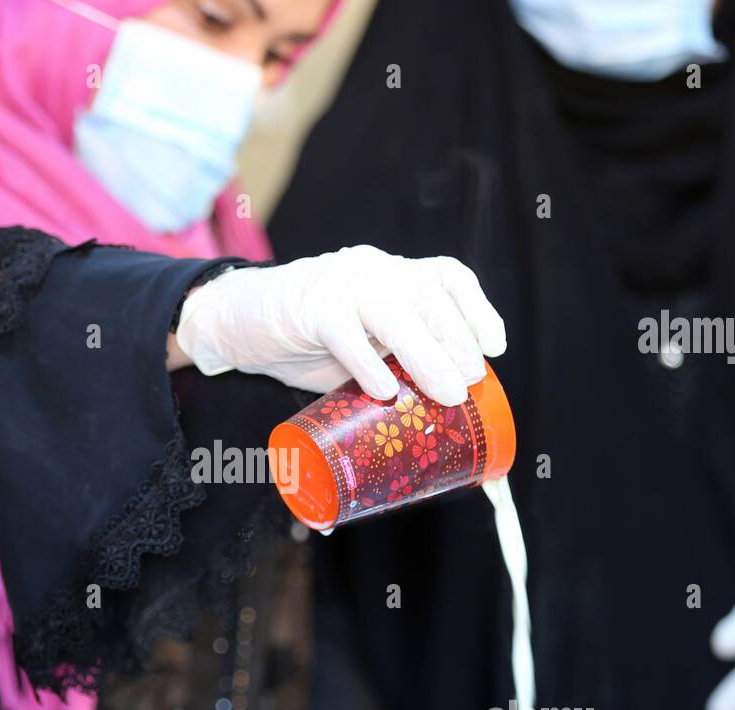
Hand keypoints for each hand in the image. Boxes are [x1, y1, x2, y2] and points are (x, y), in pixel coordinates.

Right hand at [175, 245, 505, 404]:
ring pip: (394, 313)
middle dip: (457, 341)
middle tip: (468, 382)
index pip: (446, 277)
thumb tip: (439, 414)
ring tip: (448, 394)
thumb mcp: (362, 347)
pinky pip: (344, 331)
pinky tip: (383, 391)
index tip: (495, 348)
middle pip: (428, 296)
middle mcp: (372, 270)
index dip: (476, 310)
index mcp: (391, 275)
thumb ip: (395, 364)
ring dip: (427, 355)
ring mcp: (340, 284)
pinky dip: (368, 362)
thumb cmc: (307, 340)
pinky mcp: (308, 306)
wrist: (239, 322)